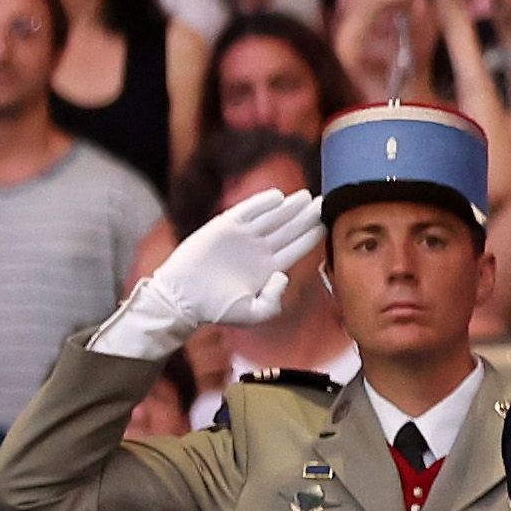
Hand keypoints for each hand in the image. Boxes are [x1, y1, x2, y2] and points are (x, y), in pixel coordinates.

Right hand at [99, 184, 327, 353]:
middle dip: (306, 216)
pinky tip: (278, 196)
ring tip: (306, 197)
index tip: (328, 223)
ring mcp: (242, 237)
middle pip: (289, 228)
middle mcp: (259, 249)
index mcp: (270, 267)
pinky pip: (246, 211)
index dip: (312, 235)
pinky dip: (260, 203)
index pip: (297, 247)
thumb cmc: (216, 310)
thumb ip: (274, 301)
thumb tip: (284, 276)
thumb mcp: (253, 313)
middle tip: (324, 201)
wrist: (182, 300)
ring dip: (289, 207)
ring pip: (272, 217)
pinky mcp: (223, 227)